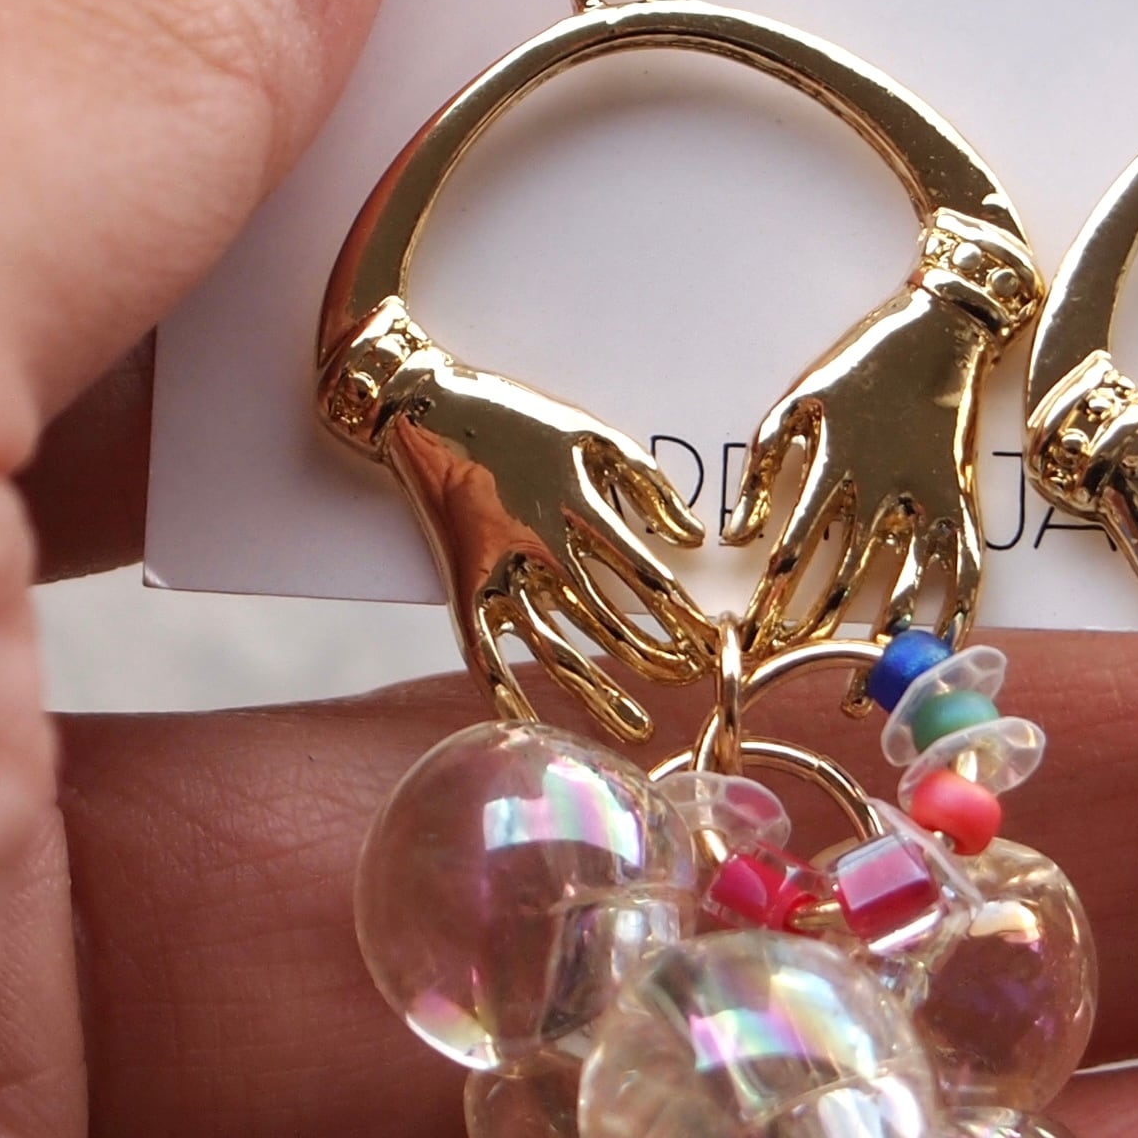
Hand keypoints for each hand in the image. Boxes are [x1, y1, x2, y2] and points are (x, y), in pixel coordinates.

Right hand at [349, 325, 714, 737]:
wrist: (424, 409)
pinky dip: (505, 694)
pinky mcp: (460, 587)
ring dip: (597, 692)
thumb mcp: (593, 434)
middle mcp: (537, 547)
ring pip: (552, 649)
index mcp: (576, 505)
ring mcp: (495, 573)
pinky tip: (535, 726)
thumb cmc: (520, 422)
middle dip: (653, 656)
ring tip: (638, 728)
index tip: (713, 641)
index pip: (643, 575)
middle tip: (690, 680)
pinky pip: (481, 654)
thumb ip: (647, 484)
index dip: (682, 615)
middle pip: (606, 621)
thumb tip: (693, 537)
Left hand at [725, 215, 1034, 652]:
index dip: (771, 596)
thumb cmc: (861, 367)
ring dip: (873, 643)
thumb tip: (733, 536)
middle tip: (781, 667)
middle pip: (844, 580)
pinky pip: (964, 579)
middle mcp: (888, 491)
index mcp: (839, 463)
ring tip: (846, 686)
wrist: (945, 334)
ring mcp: (934, 504)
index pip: (798, 548)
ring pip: (902, 591)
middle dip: (808, 631)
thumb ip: (763, 466)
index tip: (747, 634)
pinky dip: (947, 624)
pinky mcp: (968, 509)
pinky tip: (924, 660)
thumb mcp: (797, 401)